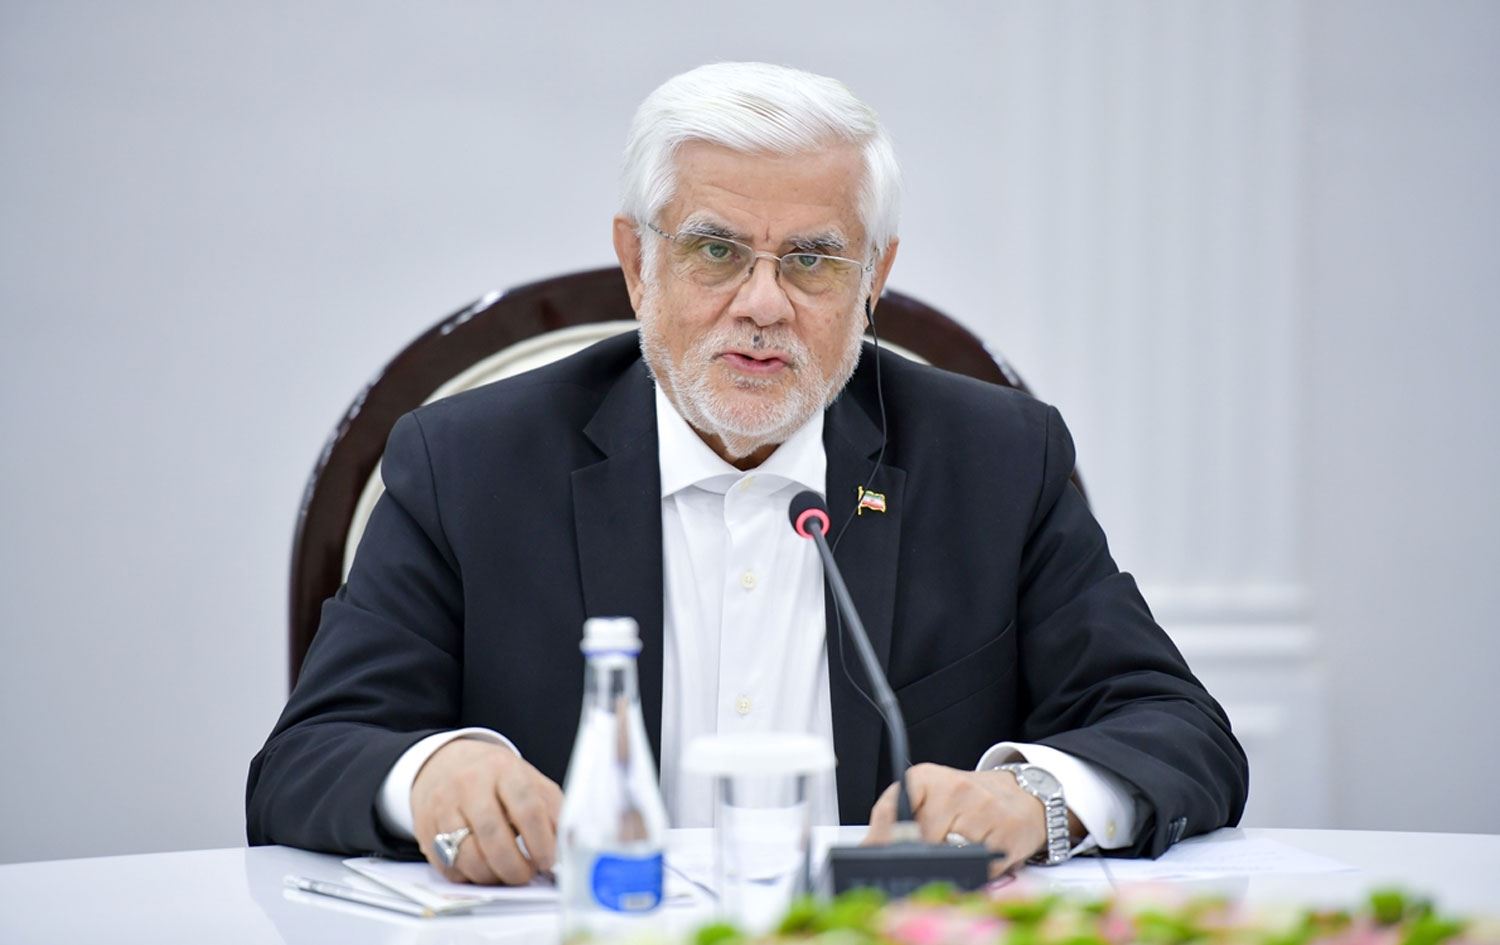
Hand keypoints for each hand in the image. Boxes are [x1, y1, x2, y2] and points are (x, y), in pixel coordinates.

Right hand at [410, 738, 563, 884]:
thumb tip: (568, 846)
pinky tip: (482, 869)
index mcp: (503, 769)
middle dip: (514, 865)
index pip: (526, 806)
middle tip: (525, 875)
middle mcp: (470, 784)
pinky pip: (447, 866)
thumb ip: (552, 810)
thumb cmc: (495, 779)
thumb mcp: (528, 780)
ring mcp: (443, 806)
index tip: (548, 861)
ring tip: (505, 874)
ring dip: (491, 876)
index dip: (540, 841)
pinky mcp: (425, 828)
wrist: (443, 764)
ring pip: (467, 855)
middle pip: (493, 834)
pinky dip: (468, 877)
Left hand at [864, 762, 1060, 877]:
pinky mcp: (1007, 836)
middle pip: (919, 841)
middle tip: (926, 856)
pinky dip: (976, 874)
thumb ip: (898, 819)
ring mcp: (983, 811)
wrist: (1021, 796)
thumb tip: (869, 851)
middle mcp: (954, 789)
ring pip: (948, 858)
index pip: (891, 809)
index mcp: (926, 778)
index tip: (875, 856)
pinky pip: (978, 871)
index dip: (880, 840)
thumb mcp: (928, 797)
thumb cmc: (968, 801)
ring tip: (957, 851)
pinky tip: (980, 856)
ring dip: (948, 866)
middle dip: (918, 857)